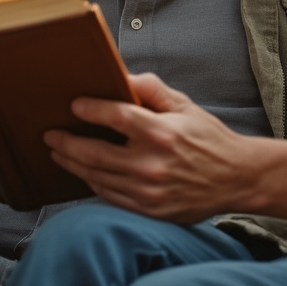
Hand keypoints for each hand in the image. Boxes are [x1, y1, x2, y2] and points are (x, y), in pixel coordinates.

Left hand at [44, 72, 261, 223]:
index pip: (116, 117)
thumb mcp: (184, 105)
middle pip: (95, 153)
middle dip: (66, 143)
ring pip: (97, 177)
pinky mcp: (149, 209)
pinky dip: (93, 183)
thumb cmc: (208, 138)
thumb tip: (121, 76)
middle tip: (50, 135)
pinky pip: (110, 196)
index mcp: (162, 132)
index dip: (91, 109)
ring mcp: (149, 190)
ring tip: (58, 152)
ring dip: (73, 164)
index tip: (74, 105)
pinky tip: (85, 172)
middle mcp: (152, 164)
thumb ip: (151, 89)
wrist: (236, 178)